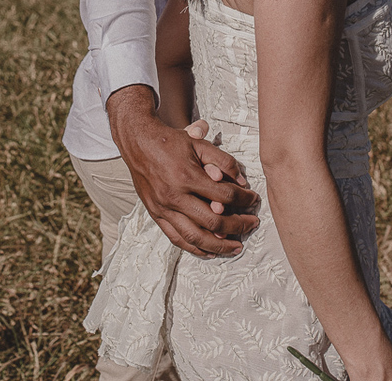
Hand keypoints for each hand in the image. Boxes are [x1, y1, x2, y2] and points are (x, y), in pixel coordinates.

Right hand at [108, 85, 259, 256]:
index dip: (244, 199)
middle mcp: (175, 196)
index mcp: (187, 177)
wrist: (138, 142)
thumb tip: (242, 182)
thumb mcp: (199, 143)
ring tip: (235, 247)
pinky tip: (209, 251)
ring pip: (195, 237)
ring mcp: (163, 208)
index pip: (225, 195)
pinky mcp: (155, 214)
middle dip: (237, 226)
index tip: (254, 199)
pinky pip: (176, 238)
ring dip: (219, 245)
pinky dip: (195, 248)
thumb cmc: (170, 141)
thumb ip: (223, 161)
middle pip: (214, 222)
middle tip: (251, 225)